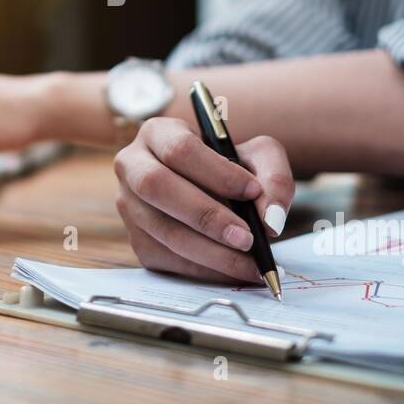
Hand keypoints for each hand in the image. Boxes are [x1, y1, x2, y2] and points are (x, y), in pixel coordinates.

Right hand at [112, 117, 295, 283]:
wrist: (213, 189)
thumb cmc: (231, 167)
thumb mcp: (259, 156)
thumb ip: (274, 178)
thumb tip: (271, 221)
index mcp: (158, 133)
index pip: (179, 149)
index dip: (216, 173)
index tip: (252, 191)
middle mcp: (132, 166)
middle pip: (157, 187)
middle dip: (206, 216)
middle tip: (247, 238)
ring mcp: (129, 206)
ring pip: (163, 230)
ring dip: (210, 252)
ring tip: (250, 263)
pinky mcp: (137, 241)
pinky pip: (167, 258)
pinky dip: (204, 270)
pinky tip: (232, 270)